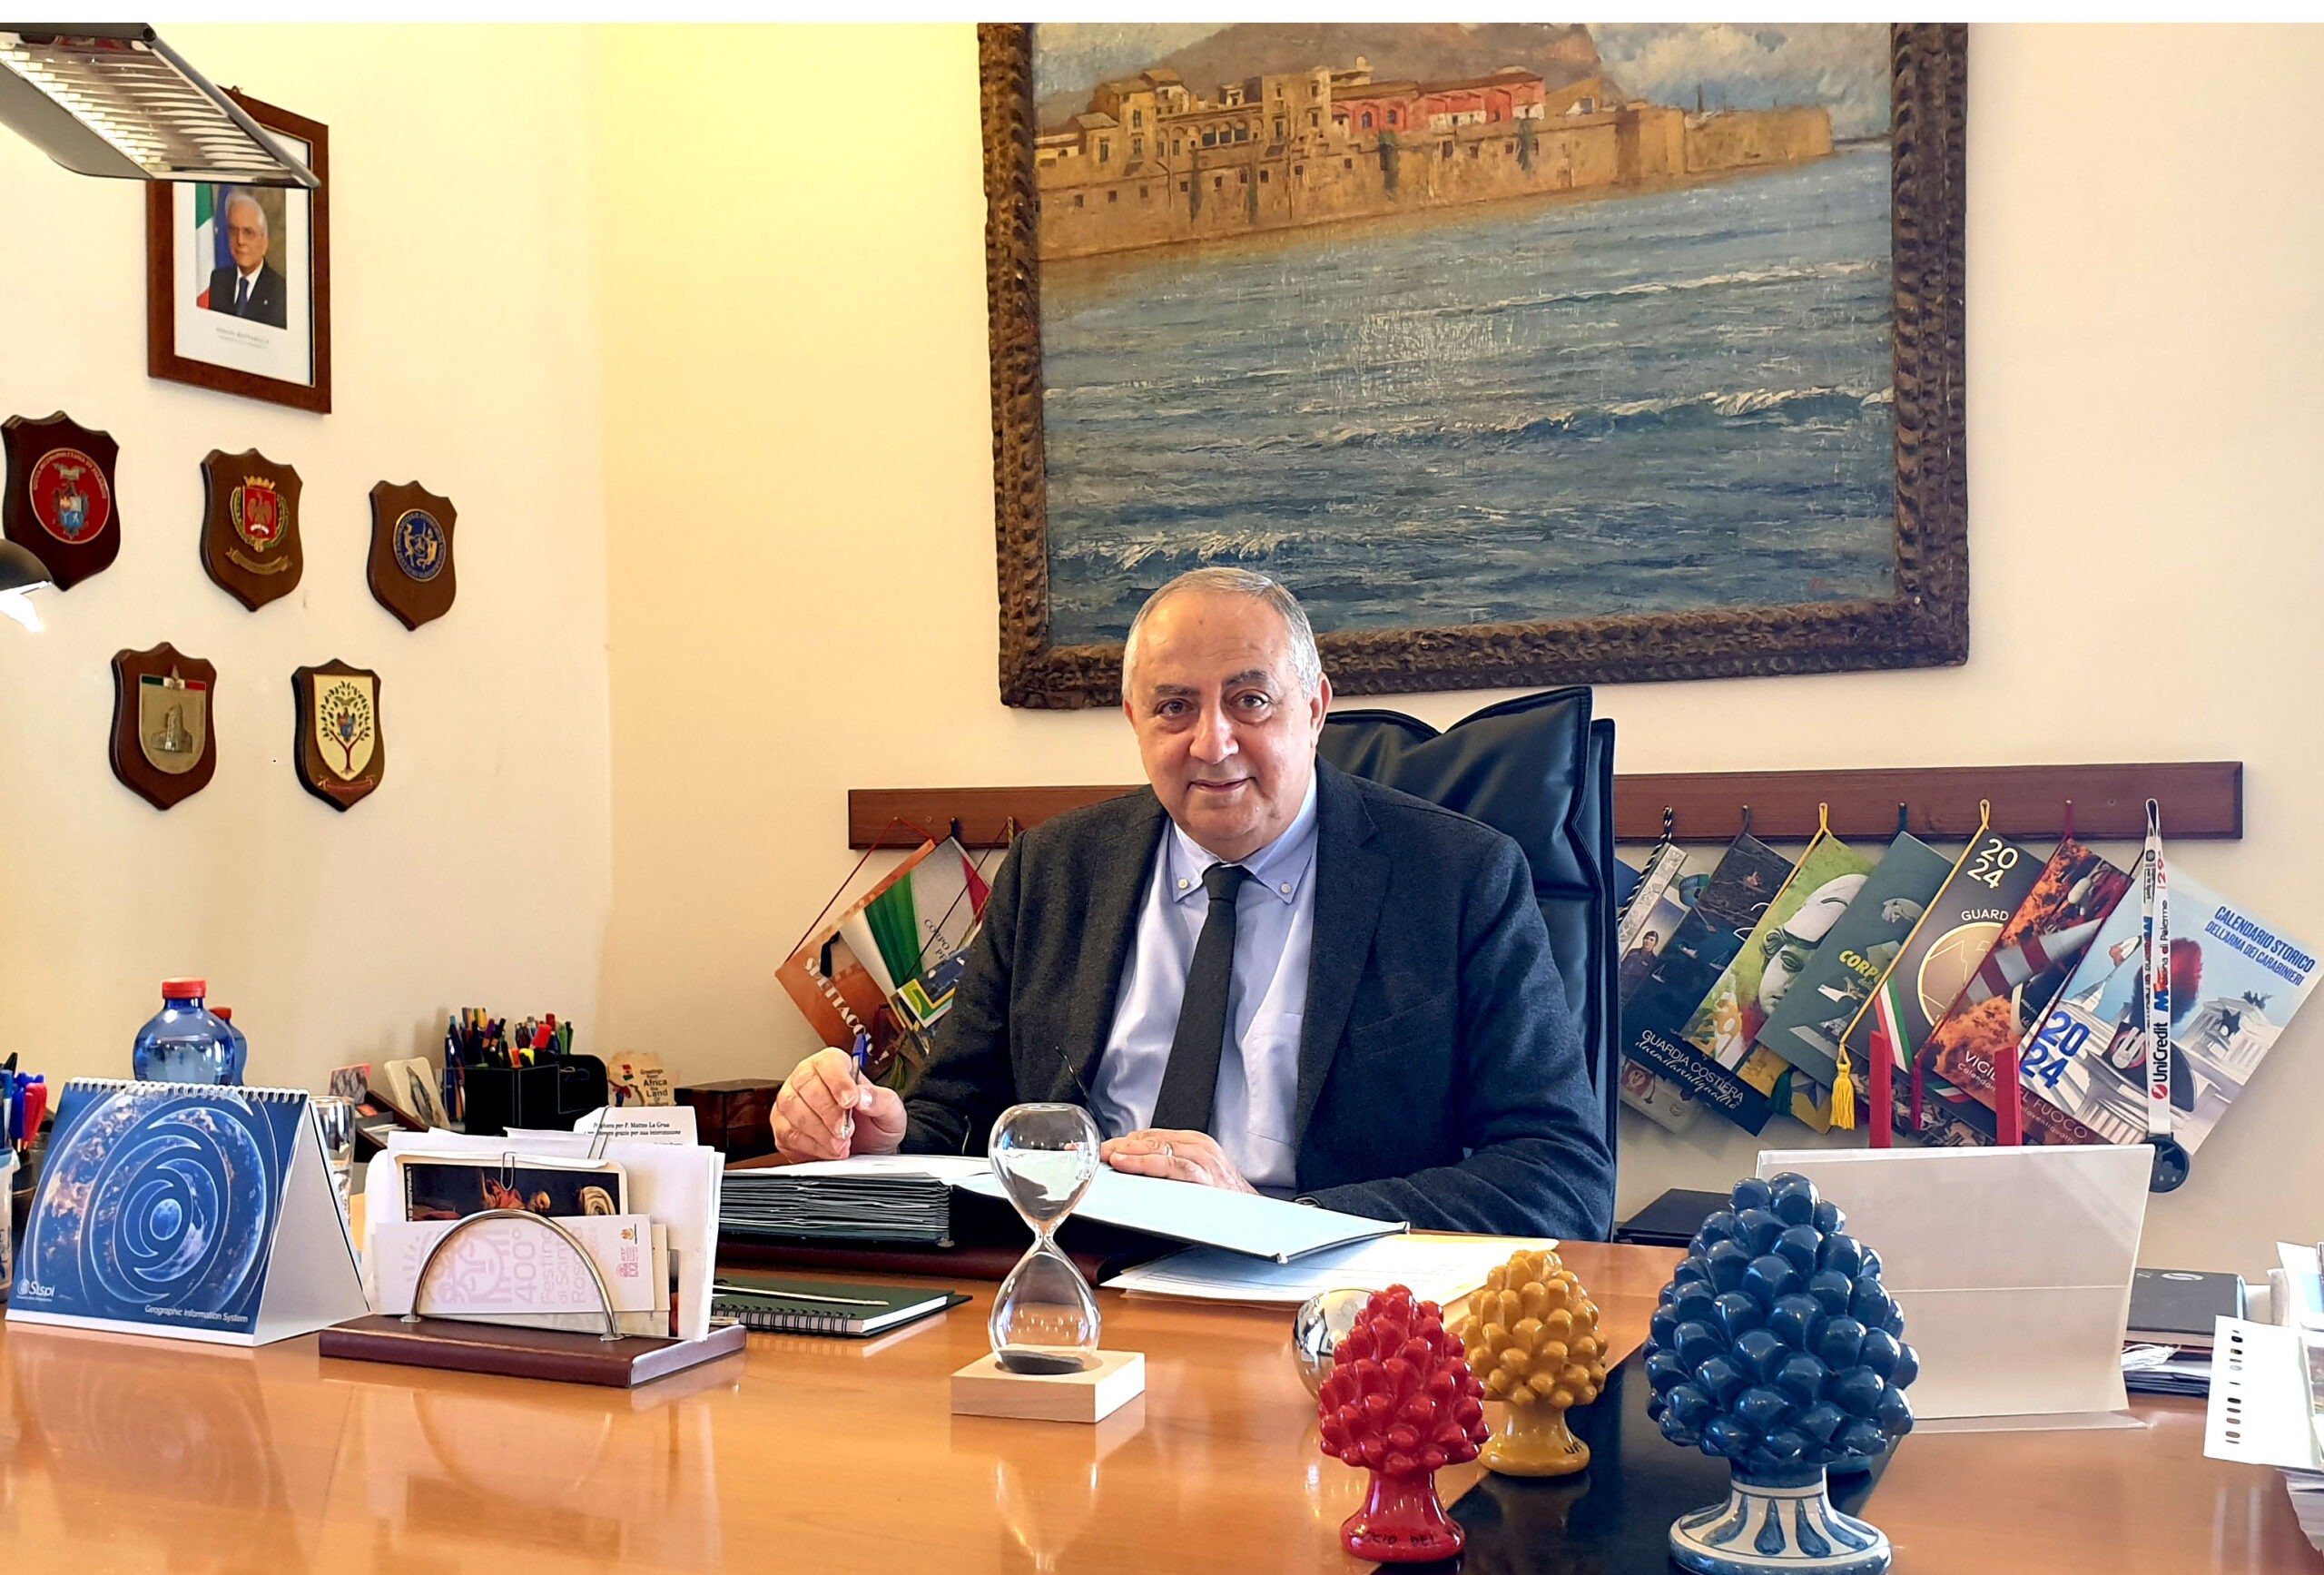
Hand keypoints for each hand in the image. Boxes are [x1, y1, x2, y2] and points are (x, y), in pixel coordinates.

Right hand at [771, 1047, 905, 1159]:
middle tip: (846, 1131)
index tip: (850, 1101)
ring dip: (819, 1132)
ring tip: (841, 1145)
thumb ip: (881, 1100)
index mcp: (835, 1065)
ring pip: (793, 1109)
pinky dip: (810, 1146)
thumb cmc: (875, 1125)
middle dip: (828, 1112)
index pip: (829, 1063)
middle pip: (807, 1085)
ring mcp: (791, 1101)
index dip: (838, 1081)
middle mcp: (808, 1077)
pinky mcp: (782, 1126)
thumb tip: (863, 1096)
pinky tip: (828, 1151)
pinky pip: (787, 1133)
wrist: (865, 1150)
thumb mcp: (891, 1111)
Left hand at [1100, 1129, 1257, 1193]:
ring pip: (1158, 1148)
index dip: (1123, 1141)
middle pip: (1150, 1139)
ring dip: (1128, 1151)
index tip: (1101, 1149)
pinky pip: (1170, 1165)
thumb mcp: (1197, 1175)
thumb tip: (1135, 1168)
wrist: (1256, 1215)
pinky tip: (1127, 1164)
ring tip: (1106, 1156)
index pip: (1151, 1135)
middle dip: (1120, 1145)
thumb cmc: (1224, 1198)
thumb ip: (1170, 1168)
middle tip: (1097, 1153)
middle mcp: (1197, 1146)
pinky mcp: (1203, 1176)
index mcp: (1194, 1143)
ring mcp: (1201, 1160)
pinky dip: (1145, 1163)